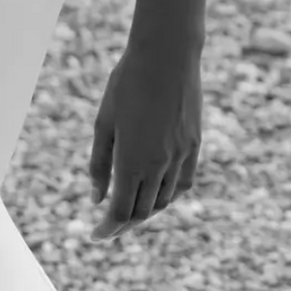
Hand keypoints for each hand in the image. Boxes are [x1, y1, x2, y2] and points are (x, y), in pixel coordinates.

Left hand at [88, 38, 202, 240]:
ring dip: (145, 210)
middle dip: (123, 223)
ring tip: (130, 208)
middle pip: (141, 211)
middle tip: (109, 225)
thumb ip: (100, 164)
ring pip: (164, 200)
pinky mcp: (195, 145)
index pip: (120, 211)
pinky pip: (183, 184)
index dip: (108, 228)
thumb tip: (98, 199)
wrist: (167, 56)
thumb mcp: (104, 123)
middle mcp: (159, 164)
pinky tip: (157, 193)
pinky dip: (169, 195)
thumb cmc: (127, 84)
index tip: (96, 235)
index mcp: (131, 160)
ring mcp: (181, 156)